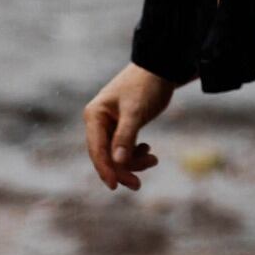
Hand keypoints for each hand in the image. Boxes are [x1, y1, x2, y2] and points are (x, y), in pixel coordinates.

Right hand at [84, 63, 172, 190]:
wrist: (160, 68)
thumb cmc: (146, 86)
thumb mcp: (136, 112)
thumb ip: (126, 136)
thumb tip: (117, 163)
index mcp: (94, 115)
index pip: (96, 149)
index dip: (105, 169)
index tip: (115, 186)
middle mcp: (97, 121)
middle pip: (105, 155)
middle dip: (122, 169)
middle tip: (138, 184)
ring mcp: (108, 124)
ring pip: (116, 155)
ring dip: (133, 162)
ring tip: (154, 159)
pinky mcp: (120, 126)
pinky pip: (124, 149)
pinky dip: (136, 154)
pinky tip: (148, 151)